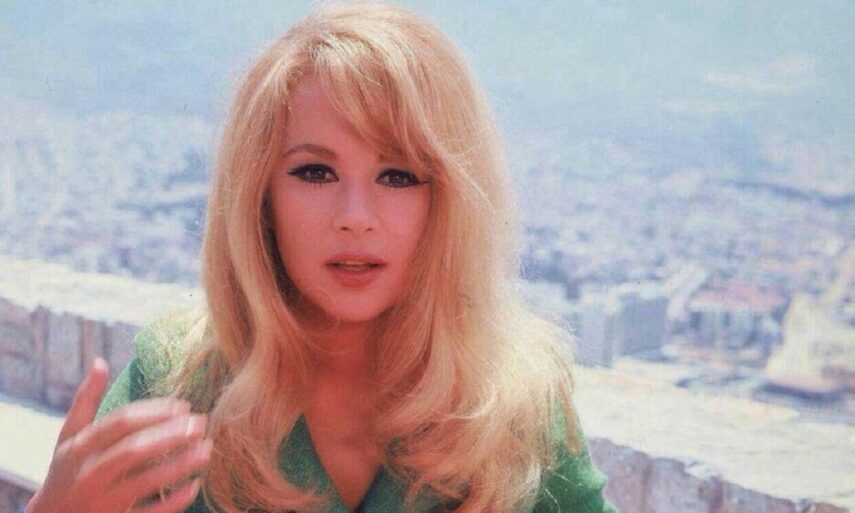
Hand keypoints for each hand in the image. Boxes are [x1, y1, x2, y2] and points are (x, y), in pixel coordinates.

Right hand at [26, 358, 212, 512]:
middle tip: (201, 423)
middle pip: (134, 450)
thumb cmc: (66, 471)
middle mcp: (89, 473)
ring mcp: (101, 501)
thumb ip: (86, 400)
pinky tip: (194, 485)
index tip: (183, 406)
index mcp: (80, 448)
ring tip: (206, 450)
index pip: (120, 423)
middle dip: (170, 435)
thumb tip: (100, 361)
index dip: (153, 412)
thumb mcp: (68, 437)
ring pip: (143, 481)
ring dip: (178, 465)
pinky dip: (172, 501)